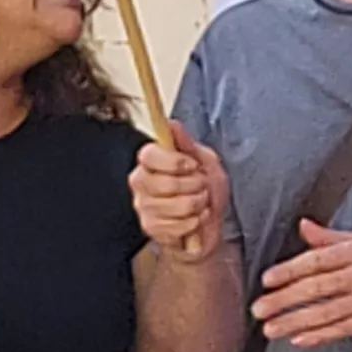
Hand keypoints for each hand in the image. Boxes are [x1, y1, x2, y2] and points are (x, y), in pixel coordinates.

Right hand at [129, 135, 231, 266]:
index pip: (148, 155)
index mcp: (150, 161)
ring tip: (201, 202)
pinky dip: (194, 222)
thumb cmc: (205, 189)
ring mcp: (144, 207)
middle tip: (202, 185)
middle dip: (193, 185)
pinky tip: (195, 218)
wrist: (210, 222)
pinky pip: (177, 226)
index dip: (173, 161)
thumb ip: (187, 144)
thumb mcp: (204, 160)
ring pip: (175, 206)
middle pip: (163, 183)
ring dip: (197, 204)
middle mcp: (141, 182)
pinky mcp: (151, 228)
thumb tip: (172, 124)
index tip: (192, 164)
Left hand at [257, 223, 351, 343]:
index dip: (289, 270)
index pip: (317, 260)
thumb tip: (304, 227)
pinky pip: (344, 329)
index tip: (268, 279)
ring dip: (295, 321)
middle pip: (316, 288)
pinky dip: (321, 335)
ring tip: (271, 328)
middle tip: (259, 308)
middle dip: (284, 300)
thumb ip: (332, 238)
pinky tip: (301, 339)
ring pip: (326, 312)